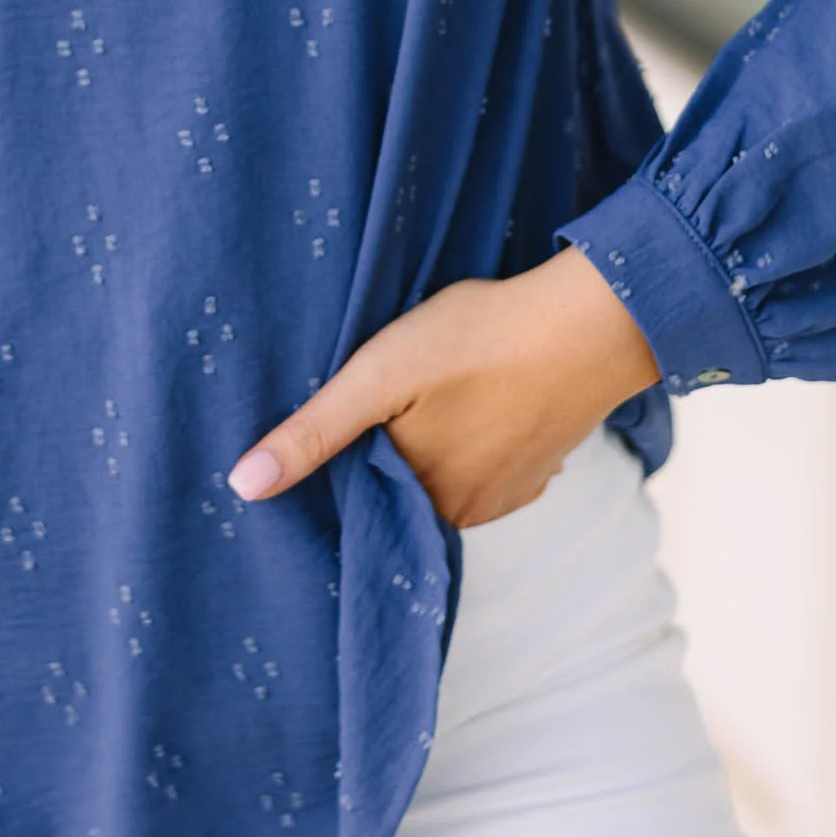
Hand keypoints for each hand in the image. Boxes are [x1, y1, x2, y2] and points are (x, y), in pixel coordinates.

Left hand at [227, 246, 660, 529]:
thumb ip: (314, 432)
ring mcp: (509, 495)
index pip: (357, 489)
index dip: (343, 453)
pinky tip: (479, 397)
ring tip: (439, 388)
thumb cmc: (479, 338)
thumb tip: (244, 486)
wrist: (591, 323)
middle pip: (401, 485)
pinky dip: (477, 439)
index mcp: (419, 496)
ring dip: (435, 443)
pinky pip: (488, 466)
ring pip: (444, 476)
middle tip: (399, 388)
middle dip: (390, 448)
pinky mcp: (541, 471)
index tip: (345, 414)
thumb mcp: (380, 373)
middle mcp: (464, 513)